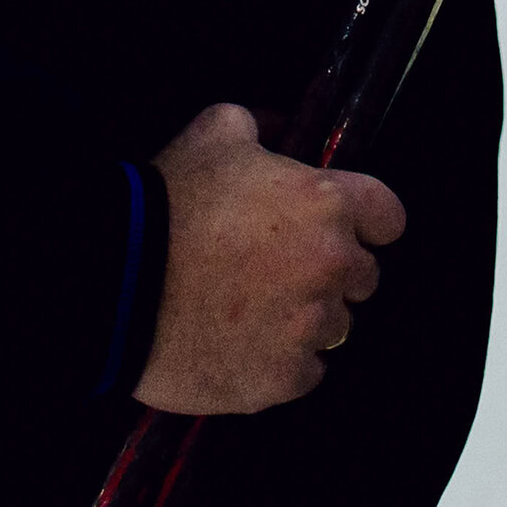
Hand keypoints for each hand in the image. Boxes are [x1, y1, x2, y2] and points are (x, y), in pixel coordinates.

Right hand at [131, 102, 405, 415]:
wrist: (118, 279)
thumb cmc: (170, 199)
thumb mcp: (216, 130)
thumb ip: (262, 126)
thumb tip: (279, 131)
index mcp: (325, 203)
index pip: (389, 217)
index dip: (366, 219)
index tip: (340, 225)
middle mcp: (330, 266)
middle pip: (362, 276)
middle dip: (328, 269)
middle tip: (275, 264)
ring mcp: (309, 329)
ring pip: (334, 326)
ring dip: (305, 316)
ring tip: (251, 306)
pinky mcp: (283, 380)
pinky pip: (305, 372)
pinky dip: (281, 359)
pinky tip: (241, 339)